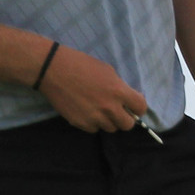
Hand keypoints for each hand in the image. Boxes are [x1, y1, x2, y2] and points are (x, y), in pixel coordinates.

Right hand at [37, 45, 151, 134]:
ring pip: (110, 128)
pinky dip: (94, 123)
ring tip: (101, 110)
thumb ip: (120, 88)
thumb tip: (127, 99)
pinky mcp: (79, 123)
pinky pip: (94, 129)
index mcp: (119, 92)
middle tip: (119, 111)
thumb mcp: (109, 72)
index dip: (138, 107)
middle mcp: (109, 108)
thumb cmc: (83, 65)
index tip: (133, 106)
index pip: (140, 108)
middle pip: (127, 125)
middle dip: (125, 118)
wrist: (54, 70)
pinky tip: (88, 112)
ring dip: (109, 121)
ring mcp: (94, 117)